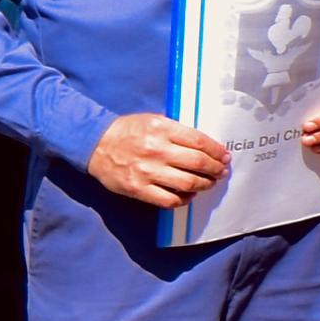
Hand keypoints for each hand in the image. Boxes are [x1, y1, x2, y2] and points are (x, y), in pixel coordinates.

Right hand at [87, 111, 229, 208]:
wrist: (95, 144)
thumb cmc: (128, 131)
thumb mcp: (153, 121)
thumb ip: (177, 131)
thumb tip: (205, 146)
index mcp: (161, 129)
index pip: (199, 142)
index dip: (217, 151)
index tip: (224, 156)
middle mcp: (156, 150)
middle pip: (198, 163)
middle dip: (216, 169)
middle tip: (221, 171)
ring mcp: (147, 172)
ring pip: (188, 183)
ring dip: (205, 185)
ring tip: (209, 183)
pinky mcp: (138, 189)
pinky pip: (169, 200)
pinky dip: (184, 199)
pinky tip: (189, 195)